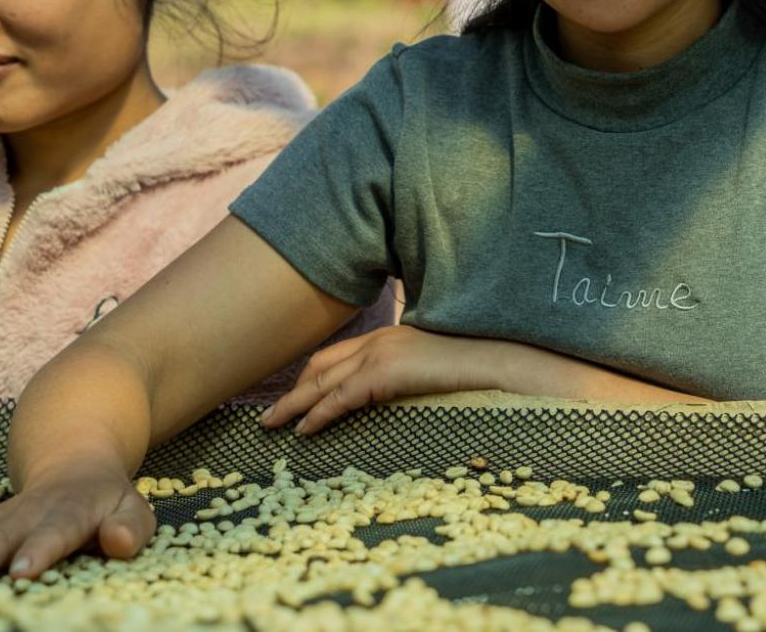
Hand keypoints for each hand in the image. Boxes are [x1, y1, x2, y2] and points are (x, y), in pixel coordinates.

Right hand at [0, 462, 152, 589]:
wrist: (72, 458)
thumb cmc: (106, 499)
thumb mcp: (132, 508)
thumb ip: (130, 526)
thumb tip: (118, 542)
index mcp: (71, 507)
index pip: (57, 529)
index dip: (40, 549)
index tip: (22, 571)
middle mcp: (29, 510)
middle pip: (1, 536)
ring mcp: (0, 518)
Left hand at [261, 326, 502, 434]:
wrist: (496, 360)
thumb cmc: (473, 369)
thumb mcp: (431, 370)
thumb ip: (407, 377)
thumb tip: (394, 398)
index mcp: (389, 336)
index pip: (337, 355)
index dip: (310, 377)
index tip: (294, 395)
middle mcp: (379, 339)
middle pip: (321, 365)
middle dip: (293, 390)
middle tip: (269, 417)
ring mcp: (381, 352)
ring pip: (322, 381)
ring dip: (294, 404)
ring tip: (271, 425)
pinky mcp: (385, 372)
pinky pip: (341, 398)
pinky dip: (317, 414)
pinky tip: (303, 430)